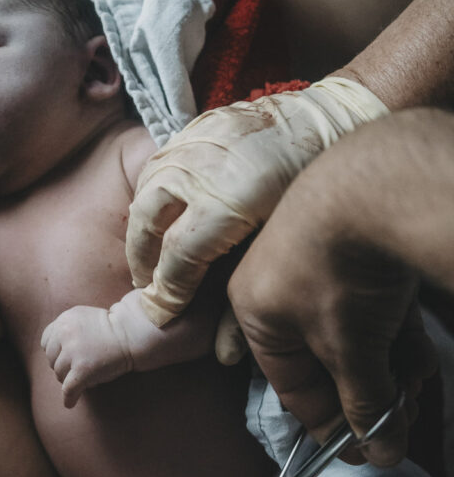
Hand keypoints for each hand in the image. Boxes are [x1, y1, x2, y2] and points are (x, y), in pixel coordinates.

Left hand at [41, 304, 132, 407]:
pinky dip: (69, 398)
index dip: (56, 353)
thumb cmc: (112, 328)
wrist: (131, 333)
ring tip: (87, 378)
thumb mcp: (83, 318)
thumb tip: (55, 353)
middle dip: (64, 366)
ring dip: (71, 379)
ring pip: (60, 375)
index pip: (47, 342)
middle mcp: (65, 334)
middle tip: (80, 369)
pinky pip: (68, 389)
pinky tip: (70, 403)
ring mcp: (73, 352)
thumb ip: (67, 329)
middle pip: (52, 360)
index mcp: (64, 320)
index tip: (66, 359)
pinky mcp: (82, 370)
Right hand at [125, 77, 387, 347]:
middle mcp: (199, 169)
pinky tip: (165, 213)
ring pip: (146, 189)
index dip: (165, 293)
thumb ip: (245, 301)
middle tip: (147, 284)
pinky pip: (160, 162)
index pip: (175, 259)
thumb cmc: (314, 196)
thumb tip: (223, 355)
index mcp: (223, 204)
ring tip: (150, 252)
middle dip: (142, 259)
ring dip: (142, 225)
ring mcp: (195, 142)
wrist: (334, 120)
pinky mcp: (198, 125)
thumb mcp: (279, 251)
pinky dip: (155, 193)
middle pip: (147, 222)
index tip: (161, 314)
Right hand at [227, 120, 437, 465]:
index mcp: (254, 310)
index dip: (326, 426)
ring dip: (385, 370)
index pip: (291, 385)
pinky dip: (396, 333)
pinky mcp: (363, 240)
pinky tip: (420, 362)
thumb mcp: (348, 348)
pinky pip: (375, 302)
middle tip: (396, 428)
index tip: (358, 453)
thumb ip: (364, 403)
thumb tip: (380, 454)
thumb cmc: (338, 269)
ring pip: (355, 331)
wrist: (377, 179)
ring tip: (414, 396)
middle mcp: (280, 283)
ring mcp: (323, 257)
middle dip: (364, 397)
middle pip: (326, 358)